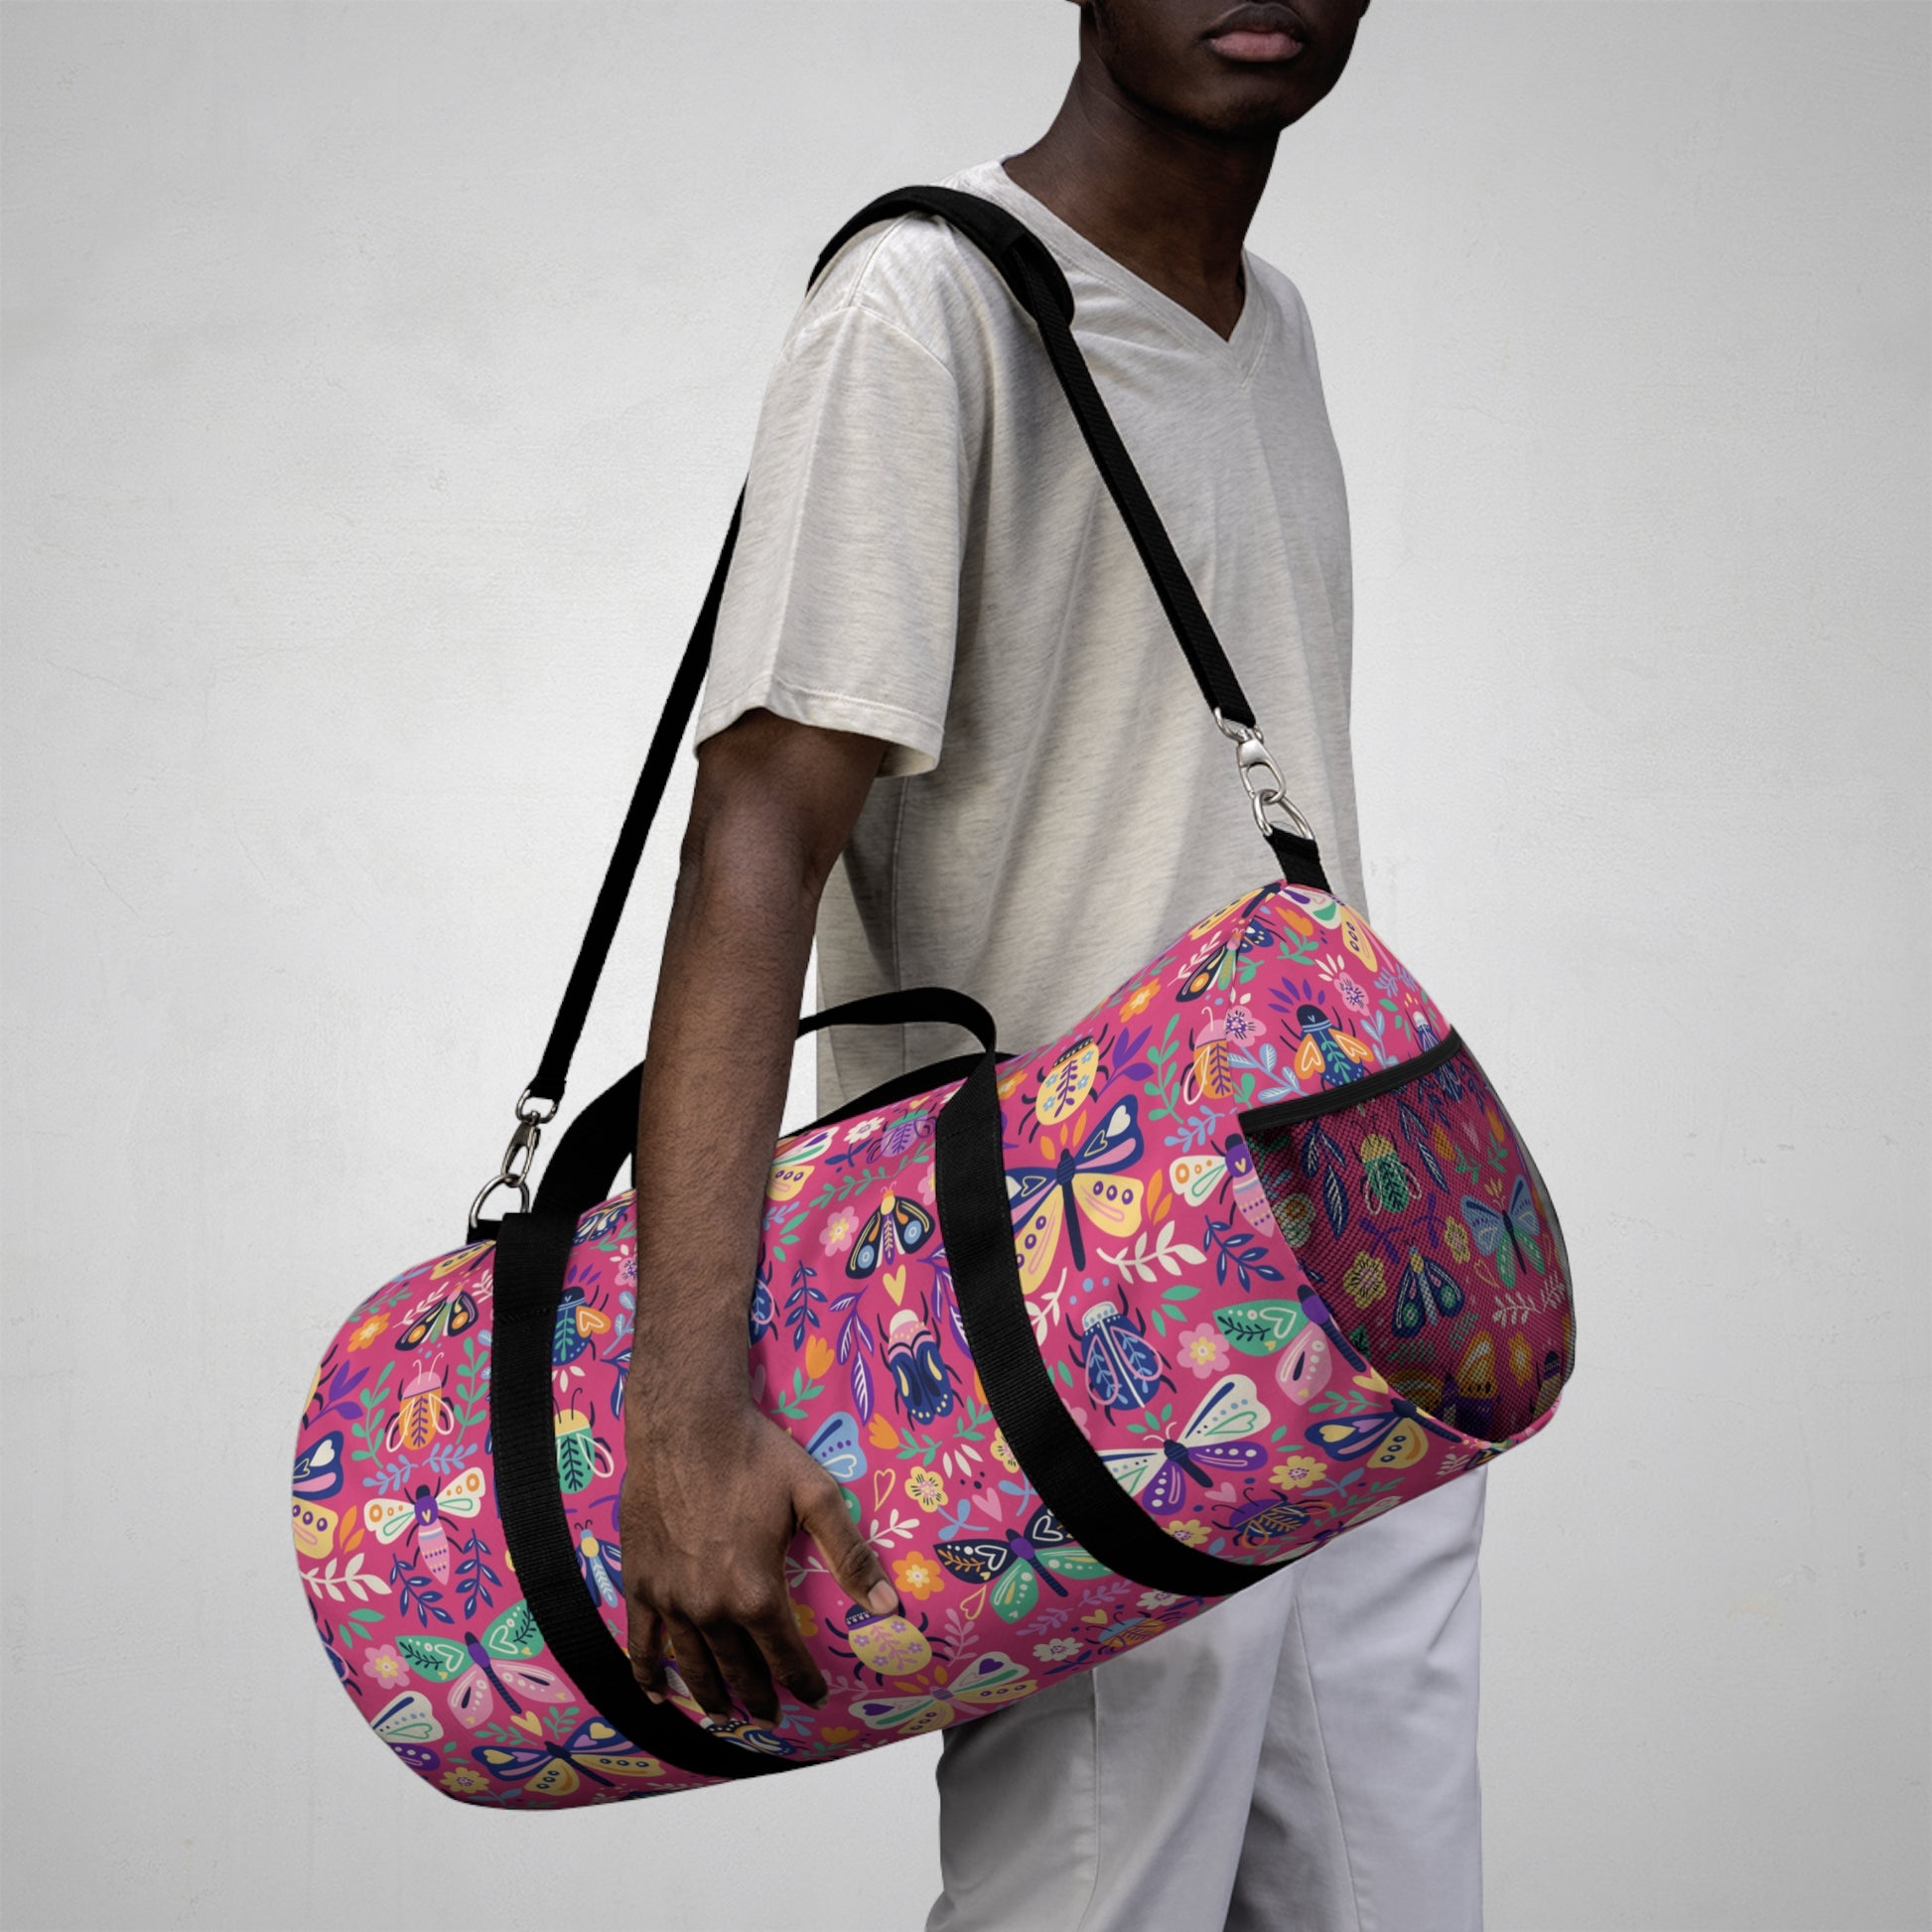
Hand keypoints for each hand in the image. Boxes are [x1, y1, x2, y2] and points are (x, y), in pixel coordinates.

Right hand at [620, 1391, 898, 1722]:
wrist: (685, 1424)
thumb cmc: (755, 1454)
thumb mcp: (815, 1496)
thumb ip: (851, 1554)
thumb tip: (889, 1604)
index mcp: (756, 1592)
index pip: (785, 1657)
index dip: (802, 1682)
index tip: (813, 1697)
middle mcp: (711, 1608)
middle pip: (739, 1670)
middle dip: (759, 1697)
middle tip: (770, 1716)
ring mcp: (670, 1600)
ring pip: (693, 1666)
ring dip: (712, 1697)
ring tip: (726, 1716)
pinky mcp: (640, 1584)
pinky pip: (641, 1644)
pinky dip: (648, 1675)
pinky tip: (657, 1696)